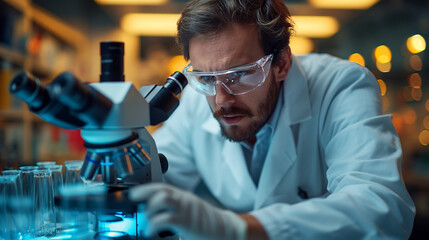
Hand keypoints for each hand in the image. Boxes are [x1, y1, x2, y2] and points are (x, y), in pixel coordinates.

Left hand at [129, 183, 246, 239]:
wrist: (228, 230)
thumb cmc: (208, 224)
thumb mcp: (190, 212)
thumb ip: (176, 210)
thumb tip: (157, 215)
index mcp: (184, 197)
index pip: (162, 186)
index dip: (145, 188)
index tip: (133, 193)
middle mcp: (184, 199)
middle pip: (160, 189)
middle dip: (144, 196)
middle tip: (138, 207)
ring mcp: (186, 209)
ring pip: (161, 199)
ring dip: (149, 209)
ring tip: (148, 220)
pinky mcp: (186, 222)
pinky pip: (164, 219)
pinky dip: (152, 225)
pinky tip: (150, 232)